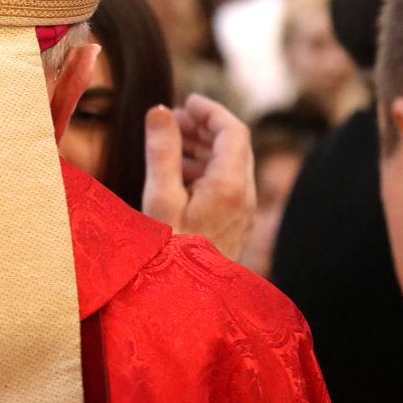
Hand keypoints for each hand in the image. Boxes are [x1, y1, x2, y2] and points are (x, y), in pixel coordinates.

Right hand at [142, 94, 255, 259]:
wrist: (187, 301)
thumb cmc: (169, 249)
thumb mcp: (159, 197)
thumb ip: (161, 150)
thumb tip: (159, 110)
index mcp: (230, 185)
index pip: (233, 131)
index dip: (210, 110)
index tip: (184, 101)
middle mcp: (244, 195)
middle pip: (233, 144)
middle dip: (202, 126)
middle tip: (169, 120)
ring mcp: (241, 210)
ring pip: (228, 163)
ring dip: (201, 146)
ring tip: (167, 141)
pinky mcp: (233, 222)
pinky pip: (224, 182)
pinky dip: (202, 167)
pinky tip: (175, 172)